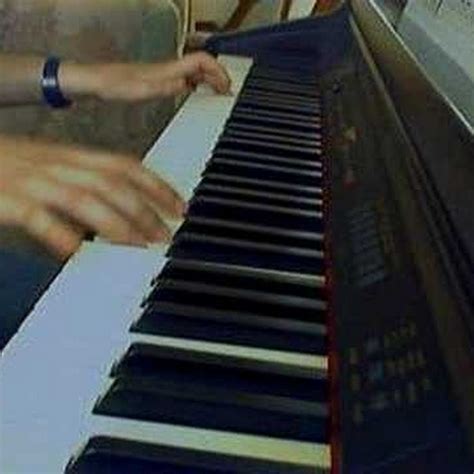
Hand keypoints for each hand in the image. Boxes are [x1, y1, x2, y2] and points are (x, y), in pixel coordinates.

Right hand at [0, 136, 183, 258]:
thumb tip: (115, 212)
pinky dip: (58, 232)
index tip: (179, 206)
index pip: (124, 165)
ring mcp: (30, 179)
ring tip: (139, 246)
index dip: (156, 184)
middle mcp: (55, 163)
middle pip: (111, 182)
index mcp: (68, 156)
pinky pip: (35, 215)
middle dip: (146, 209)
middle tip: (167, 235)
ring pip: (83, 197)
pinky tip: (76, 251)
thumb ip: (80, 185)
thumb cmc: (3, 165)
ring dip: (116, 223)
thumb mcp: (48, 169)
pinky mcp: (4, 198)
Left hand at [62, 52, 230, 101]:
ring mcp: (162, 73)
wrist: (92, 81)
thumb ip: (164, 87)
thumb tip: (186, 85)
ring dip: (209, 80)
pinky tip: (193, 94)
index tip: (227, 86)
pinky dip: (196, 84)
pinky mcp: (156, 79)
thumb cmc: (110, 84)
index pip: (201, 61)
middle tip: (227, 91)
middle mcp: (167, 68)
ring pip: (194, 71)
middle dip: (219, 76)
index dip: (218, 71)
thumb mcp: (139, 90)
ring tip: (217, 93)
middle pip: (202, 65)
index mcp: (166, 69)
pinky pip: (185, 78)